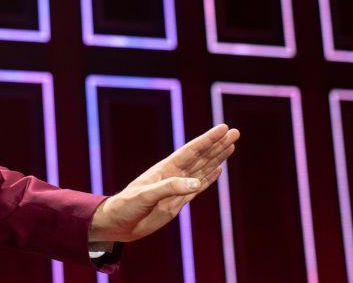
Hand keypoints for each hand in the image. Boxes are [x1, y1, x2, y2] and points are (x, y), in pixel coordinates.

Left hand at [88, 123, 239, 243]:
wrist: (118, 224)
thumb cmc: (126, 207)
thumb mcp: (145, 196)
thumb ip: (170, 188)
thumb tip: (196, 182)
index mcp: (164, 169)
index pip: (191, 151)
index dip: (208, 140)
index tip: (223, 128)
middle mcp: (173, 175)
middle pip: (200, 157)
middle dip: (218, 144)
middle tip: (235, 131)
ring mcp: (177, 188)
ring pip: (202, 169)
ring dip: (217, 157)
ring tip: (231, 145)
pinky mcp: (178, 202)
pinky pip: (198, 187)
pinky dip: (209, 177)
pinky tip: (218, 169)